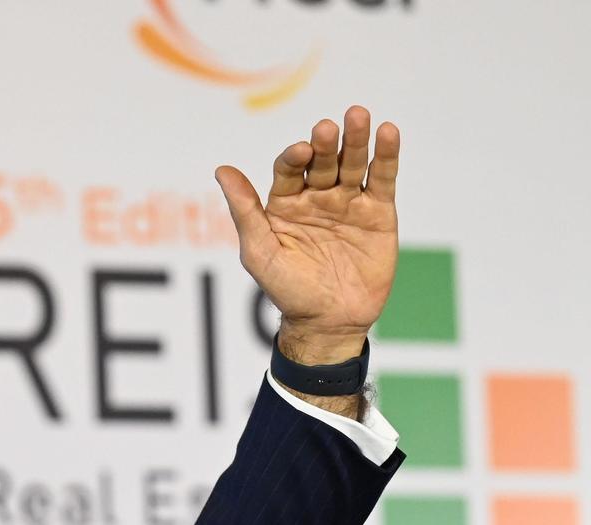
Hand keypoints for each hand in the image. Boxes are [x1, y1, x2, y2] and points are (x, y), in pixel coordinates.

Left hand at [215, 106, 399, 363]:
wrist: (328, 321)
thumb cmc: (286, 289)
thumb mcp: (259, 251)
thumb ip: (244, 210)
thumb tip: (222, 170)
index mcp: (285, 202)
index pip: (289, 168)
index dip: (294, 157)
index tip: (301, 151)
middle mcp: (316, 196)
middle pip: (323, 161)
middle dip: (326, 144)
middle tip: (329, 128)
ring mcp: (348, 202)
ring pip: (353, 163)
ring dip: (357, 140)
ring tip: (359, 116)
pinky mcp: (377, 212)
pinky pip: (381, 179)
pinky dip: (386, 156)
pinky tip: (388, 133)